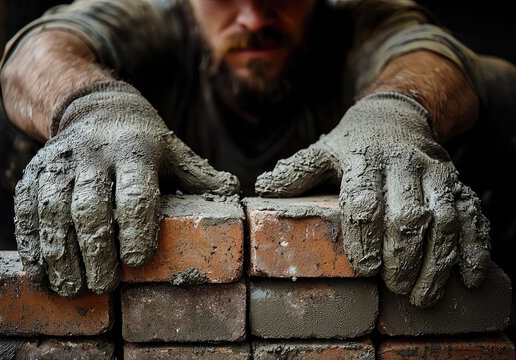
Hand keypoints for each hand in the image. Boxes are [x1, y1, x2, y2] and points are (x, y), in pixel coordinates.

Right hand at [14, 81, 238, 295]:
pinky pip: (27, 208)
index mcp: (135, 151)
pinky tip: (42, 270)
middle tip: (105, 285)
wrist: (96, 109)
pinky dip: (32, 241)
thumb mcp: (175, 152)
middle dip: (96, 251)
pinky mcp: (36, 171)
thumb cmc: (144, 141)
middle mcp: (95, 154)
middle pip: (91, 207)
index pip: (136, 192)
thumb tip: (235, 193)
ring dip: (61, 254)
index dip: (136, 228)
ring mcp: (61, 162)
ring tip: (72, 287)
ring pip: (54, 210)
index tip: (137, 260)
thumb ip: (199, 175)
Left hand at [256, 92, 489, 306]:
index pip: (364, 199)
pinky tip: (470, 278)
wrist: (396, 115)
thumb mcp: (322, 151)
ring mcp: (434, 174)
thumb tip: (262, 188)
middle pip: (408, 214)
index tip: (365, 267)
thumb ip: (297, 171)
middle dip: (402, 256)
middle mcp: (402, 165)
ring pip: (443, 219)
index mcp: (363, 159)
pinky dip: (475, 248)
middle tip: (393, 288)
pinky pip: (472, 215)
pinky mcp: (456, 183)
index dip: (365, 236)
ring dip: (437, 262)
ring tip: (423, 296)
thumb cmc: (352, 143)